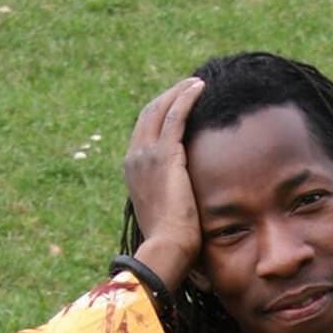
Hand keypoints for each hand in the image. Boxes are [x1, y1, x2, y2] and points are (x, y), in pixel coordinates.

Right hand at [123, 77, 205, 292]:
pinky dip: (186, 97)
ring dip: (178, 92)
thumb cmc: (170, 244)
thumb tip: (184, 207)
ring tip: (196, 82)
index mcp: (133, 172)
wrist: (166, 250)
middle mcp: (135, 158)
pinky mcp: (165, 154)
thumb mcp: (166, 216)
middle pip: (149, 115)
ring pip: (160, 109)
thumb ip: (170, 200)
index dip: (160, 116)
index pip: (144, 134)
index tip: (177, 107)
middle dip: (168, 98)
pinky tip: (199, 87)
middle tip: (188, 88)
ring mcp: (147, 154)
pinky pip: (176, 114)